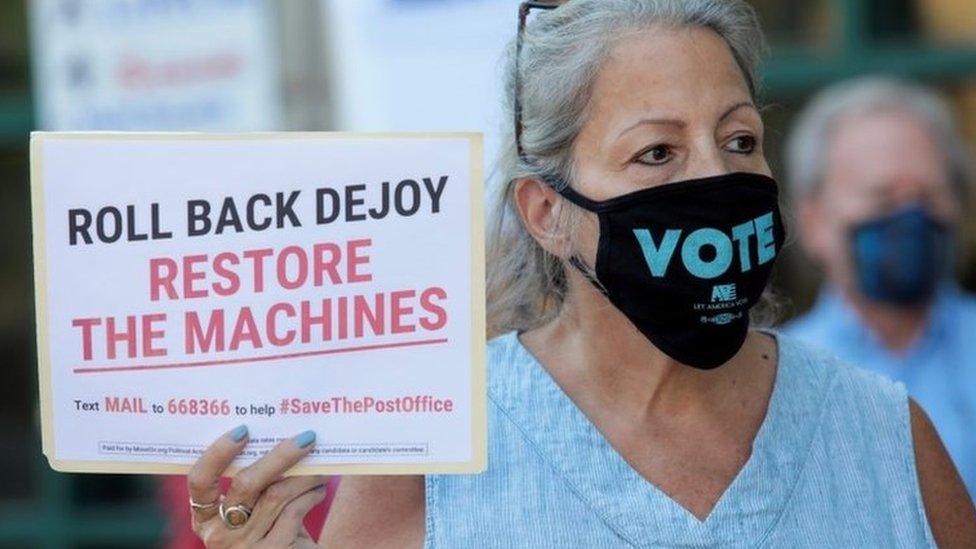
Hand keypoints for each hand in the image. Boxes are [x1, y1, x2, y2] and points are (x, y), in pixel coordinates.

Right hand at [188, 425, 326, 547]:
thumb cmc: (272, 531)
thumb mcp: (254, 510)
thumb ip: (256, 482)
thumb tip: (281, 436)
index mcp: (205, 519)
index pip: (199, 481)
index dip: (217, 453)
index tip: (242, 430)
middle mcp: (219, 534)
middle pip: (245, 483)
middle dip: (279, 456)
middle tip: (307, 437)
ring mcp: (244, 547)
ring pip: (275, 495)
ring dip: (304, 475)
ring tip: (321, 465)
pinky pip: (294, 512)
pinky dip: (311, 495)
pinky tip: (318, 490)